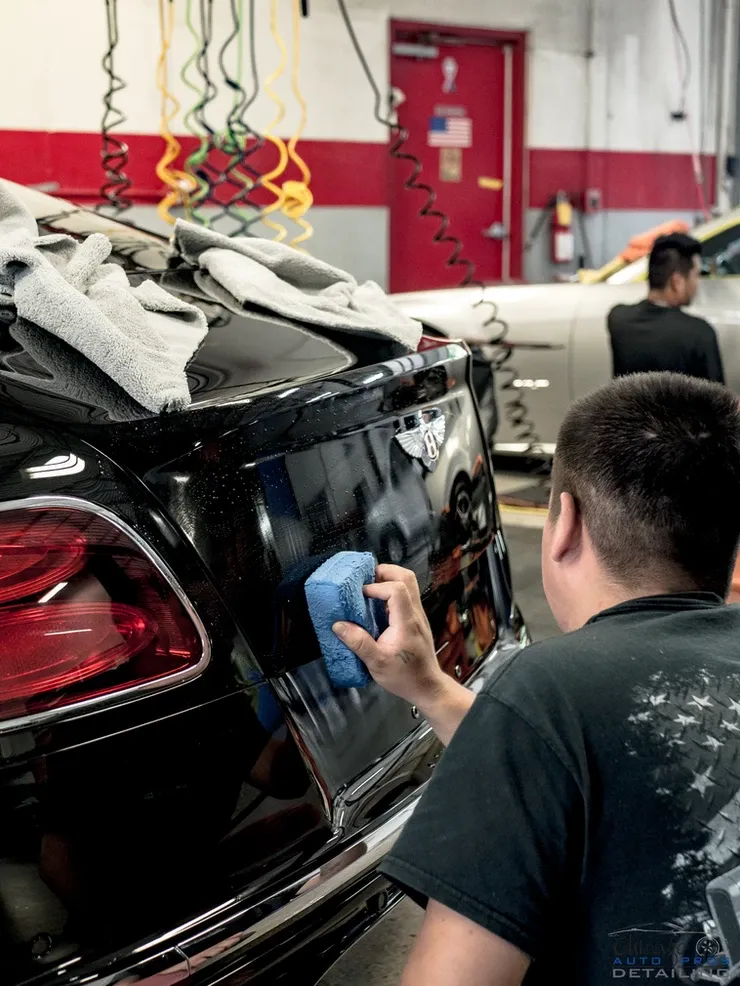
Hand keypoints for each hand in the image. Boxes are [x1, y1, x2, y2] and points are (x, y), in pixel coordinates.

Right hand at [332, 564, 445, 706]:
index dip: (377, 586)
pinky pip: (407, 596)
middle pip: (407, 577)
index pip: (396, 589)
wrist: (427, 686)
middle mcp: (415, 613)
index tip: (361, 595)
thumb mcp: (376, 663)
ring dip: (389, 580)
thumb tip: (339, 625)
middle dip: (385, 572)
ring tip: (370, 588)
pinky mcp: (416, 620)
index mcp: (406, 621)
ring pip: (409, 584)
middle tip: (366, 579)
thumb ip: (358, 642)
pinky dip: (392, 592)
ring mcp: (418, 615)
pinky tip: (377, 604)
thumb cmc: (405, 677)